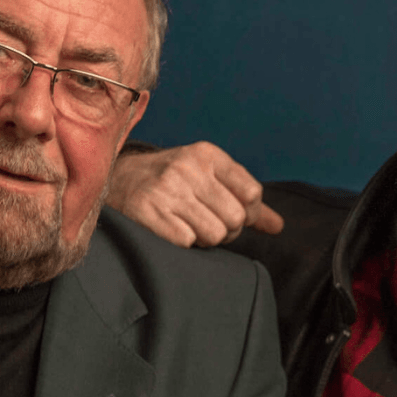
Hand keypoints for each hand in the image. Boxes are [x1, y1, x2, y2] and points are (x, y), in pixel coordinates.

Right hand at [108, 142, 284, 247]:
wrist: (117, 180)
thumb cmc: (172, 182)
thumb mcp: (208, 177)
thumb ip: (245, 199)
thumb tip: (278, 226)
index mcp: (207, 155)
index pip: (252, 193)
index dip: (246, 213)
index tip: (230, 213)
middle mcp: (188, 168)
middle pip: (235, 218)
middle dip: (226, 230)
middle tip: (207, 224)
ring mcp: (167, 189)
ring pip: (214, 234)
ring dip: (204, 239)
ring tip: (188, 226)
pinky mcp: (148, 212)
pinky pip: (187, 242)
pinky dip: (182, 242)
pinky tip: (170, 229)